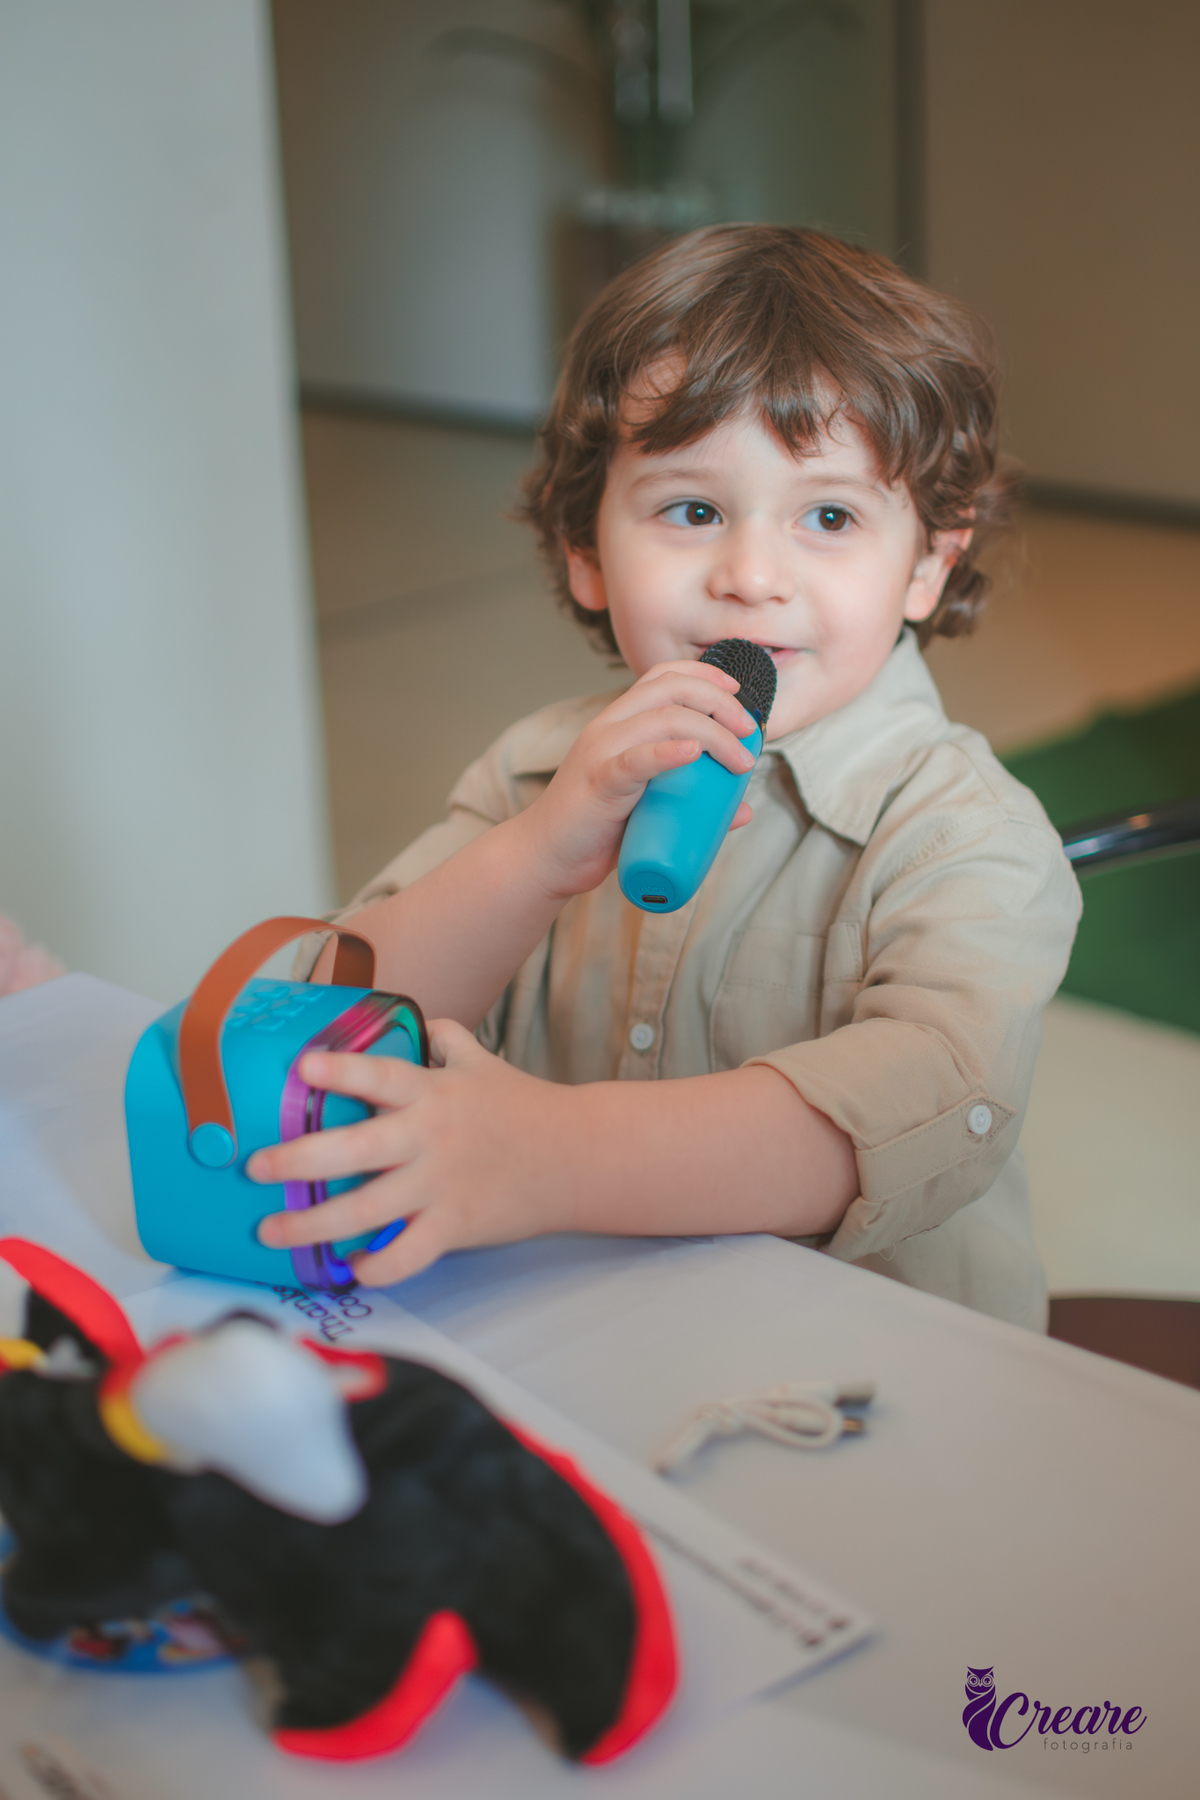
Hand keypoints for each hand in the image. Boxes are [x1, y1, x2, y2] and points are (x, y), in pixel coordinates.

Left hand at [247, 1023, 578, 1286]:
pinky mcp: (454, 1227)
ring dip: (312, 1224)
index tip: (304, 1066)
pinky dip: (376, 1266)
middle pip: (355, 1150)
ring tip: (271, 1228)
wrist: (574, 1157)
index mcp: (432, 1092)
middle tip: (256, 1167)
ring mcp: (440, 1186)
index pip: (382, 1074)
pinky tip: (351, 1266)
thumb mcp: (481, 1061)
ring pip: (366, 1212)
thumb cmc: (522, 1106)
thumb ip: (444, 1039)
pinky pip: (406, 1255)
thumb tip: (418, 1019)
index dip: (343, 1070)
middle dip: (298, 1160)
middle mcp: (430, 1138)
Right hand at [519, 660, 756, 900]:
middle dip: (719, 702)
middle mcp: (609, 726)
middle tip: (749, 731)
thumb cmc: (598, 829)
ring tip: (739, 760)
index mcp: (619, 722)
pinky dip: (667, 752)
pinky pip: (636, 759)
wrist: (548, 857)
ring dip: (713, 733)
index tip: (738, 693)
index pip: (662, 676)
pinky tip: (692, 752)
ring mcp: (602, 751)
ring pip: (665, 718)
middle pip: (671, 689)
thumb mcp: (650, 806)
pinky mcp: (600, 782)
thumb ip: (691, 800)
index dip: (704, 674)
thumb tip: (743, 810)